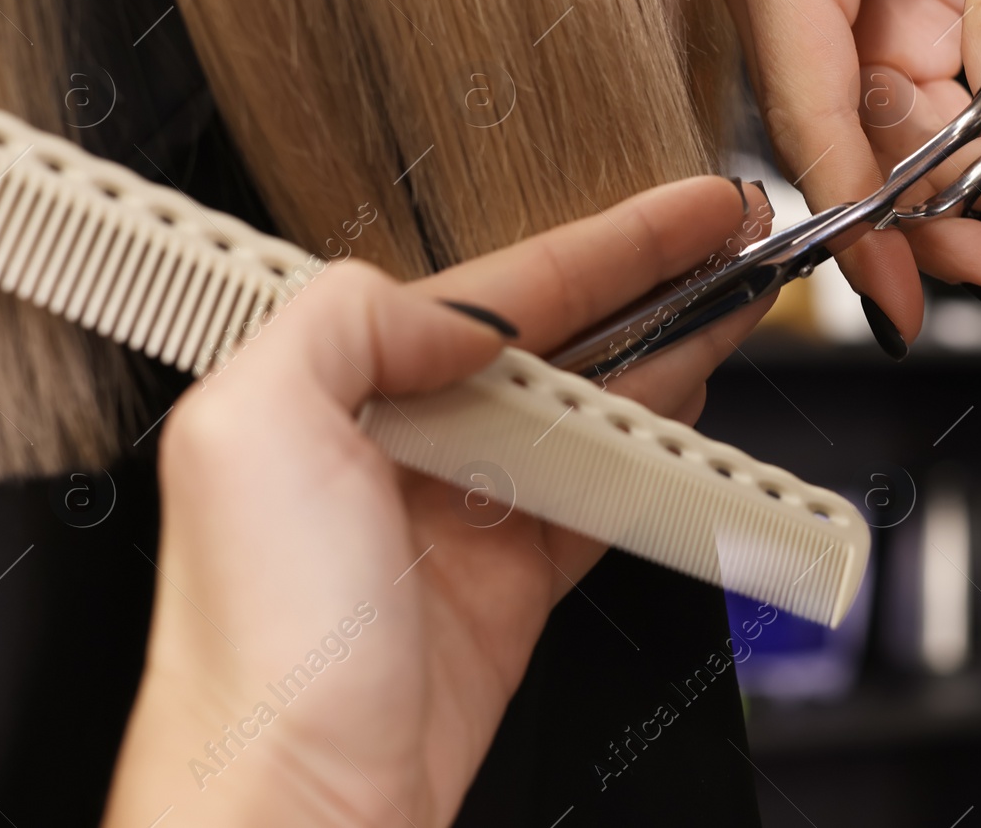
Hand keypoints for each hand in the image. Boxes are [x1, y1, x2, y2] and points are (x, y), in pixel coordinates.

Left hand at [102, 176, 773, 827]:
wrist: (298, 808)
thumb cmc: (257, 650)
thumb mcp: (249, 429)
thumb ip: (344, 322)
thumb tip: (452, 314)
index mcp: (327, 392)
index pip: (490, 292)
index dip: (600, 245)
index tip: (682, 211)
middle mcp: (393, 446)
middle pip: (550, 341)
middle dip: (646, 282)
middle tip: (728, 243)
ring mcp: (457, 518)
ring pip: (583, 413)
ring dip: (664, 358)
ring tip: (731, 311)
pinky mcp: (504, 589)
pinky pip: (596, 501)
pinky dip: (652, 460)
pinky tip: (688, 418)